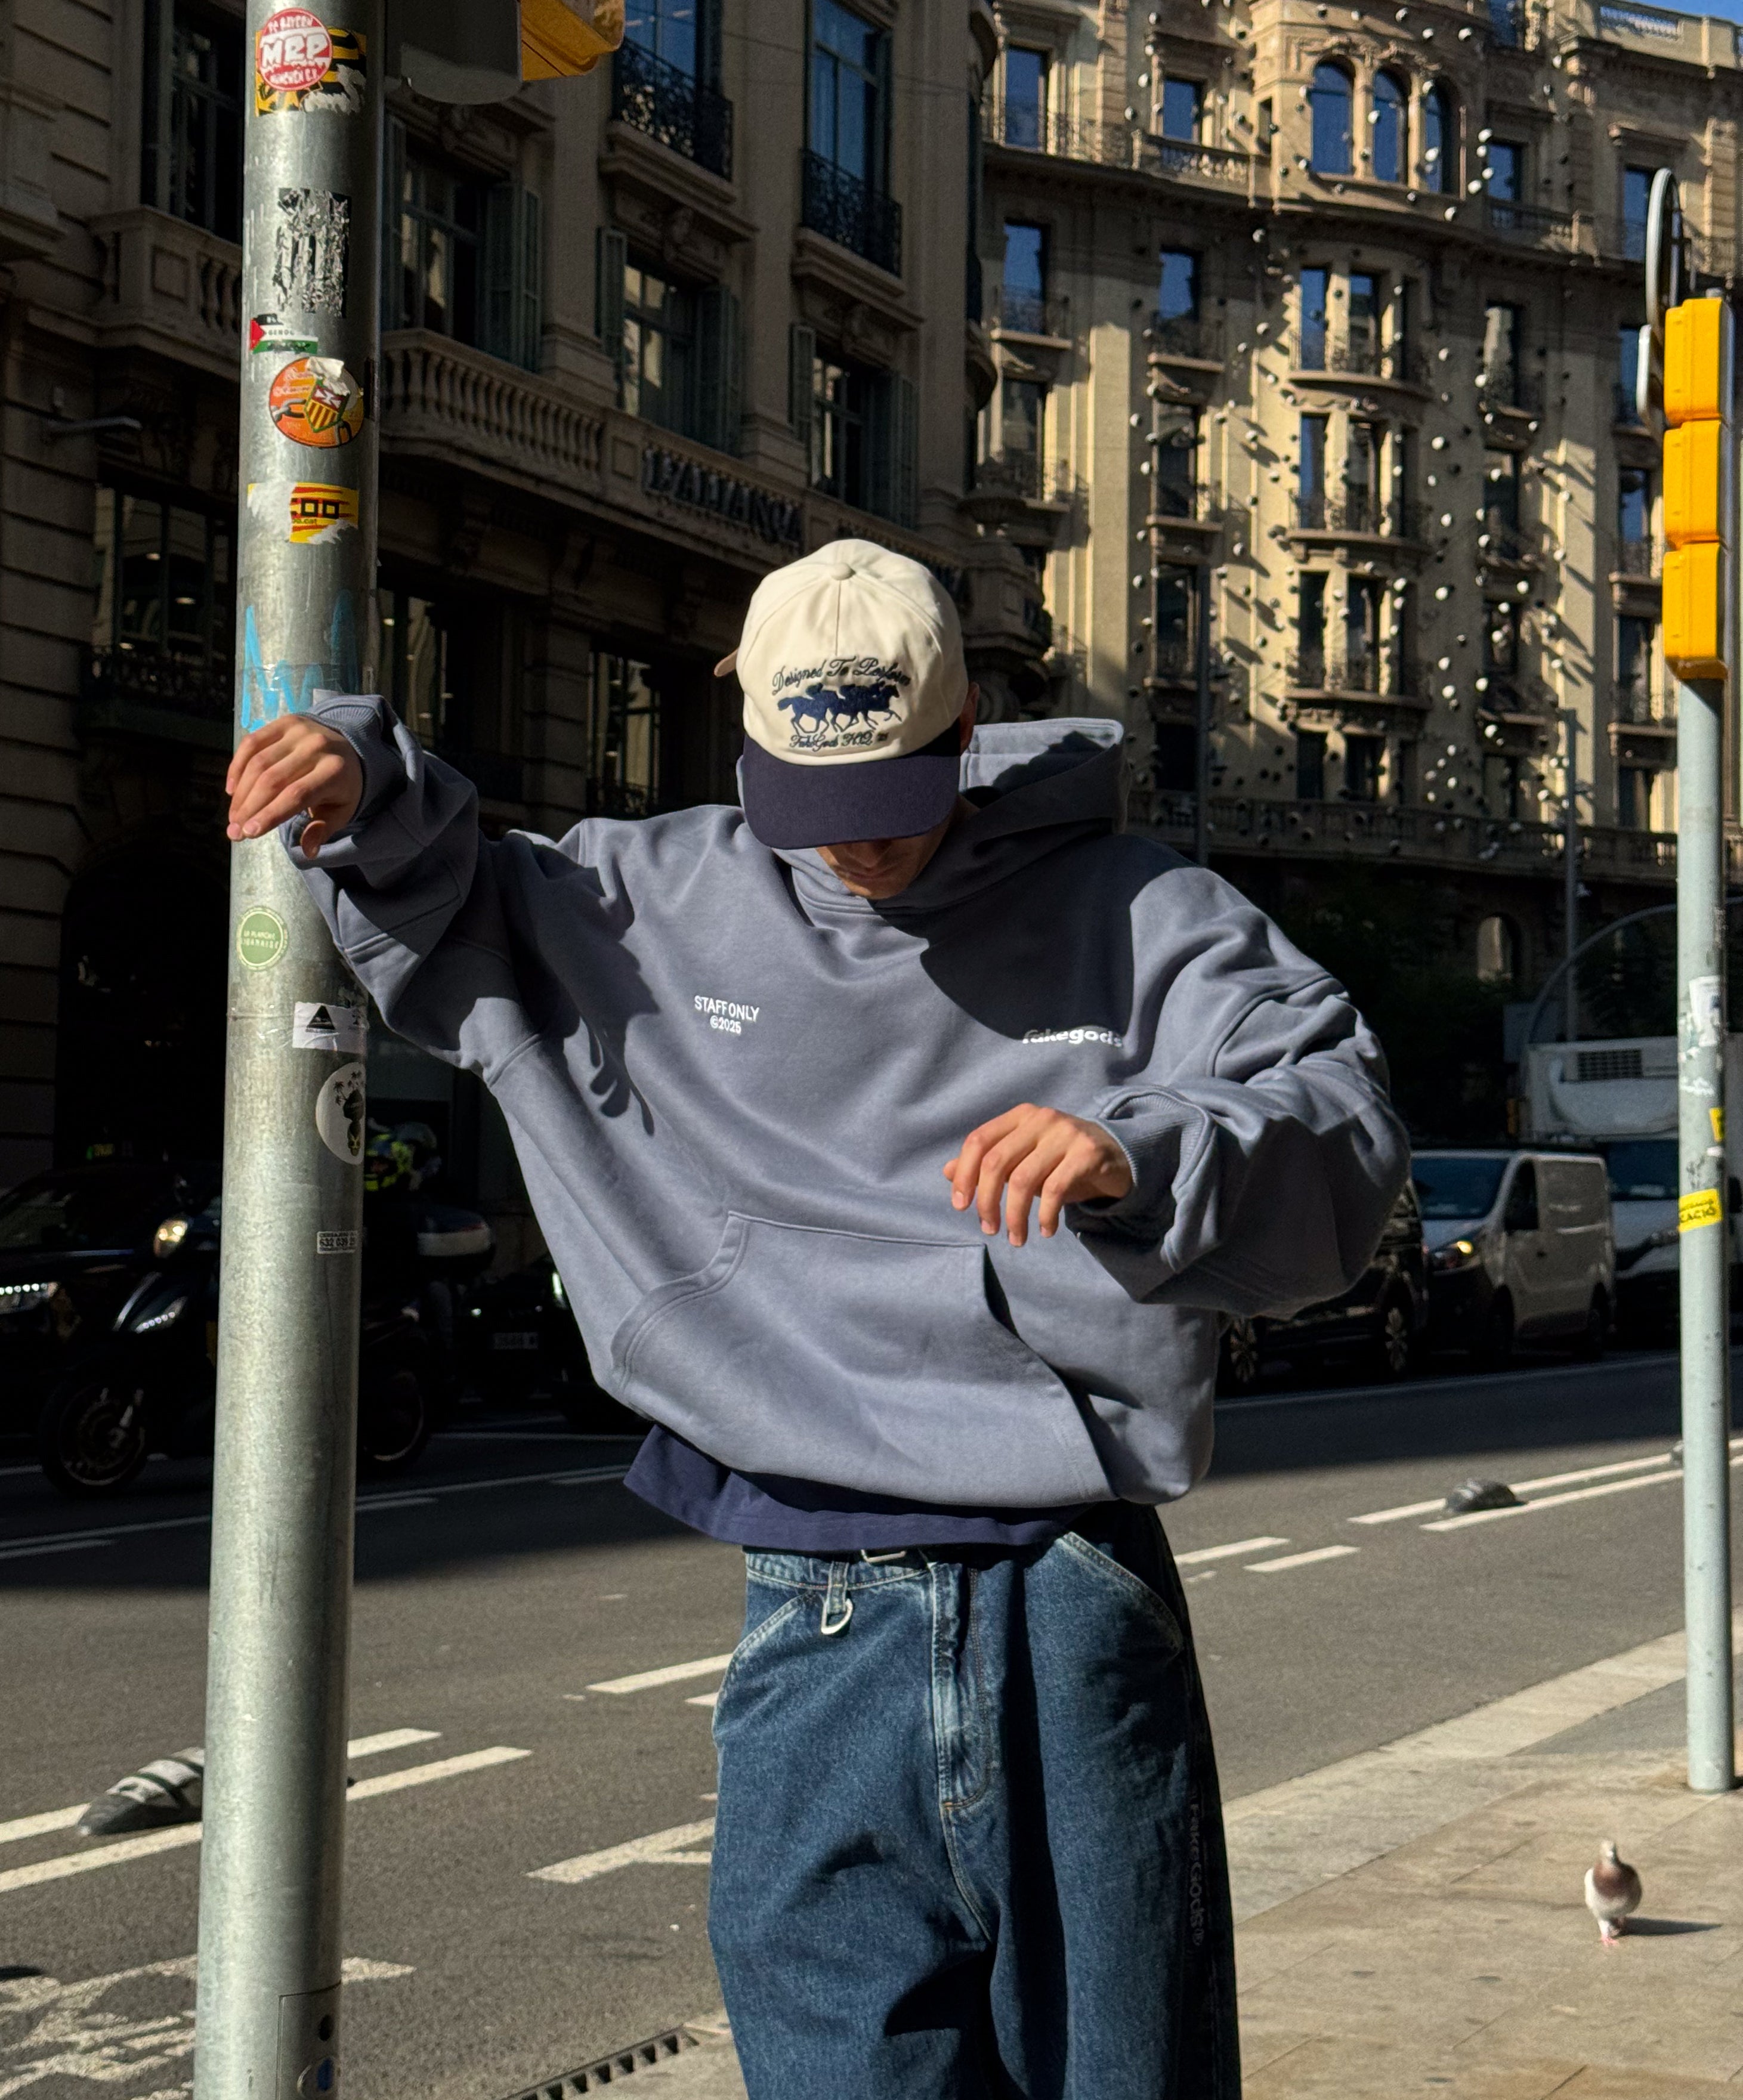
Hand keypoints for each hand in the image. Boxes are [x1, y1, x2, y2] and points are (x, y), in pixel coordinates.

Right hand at [226, 716, 363, 856]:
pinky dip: (237, 766)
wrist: (348, 746)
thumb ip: (324, 829)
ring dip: (241, 793)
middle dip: (249, 809)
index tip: (248, 833)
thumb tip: (308, 852)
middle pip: (273, 780)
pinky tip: (232, 790)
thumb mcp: (342, 810)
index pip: (296, 795)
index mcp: (335, 772)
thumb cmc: (341, 785)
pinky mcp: (284, 722)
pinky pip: (252, 743)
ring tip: (233, 817)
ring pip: (258, 763)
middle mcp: (316, 747)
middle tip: (234, 832)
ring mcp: (299, 732)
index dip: (270, 814)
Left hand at [945, 1104, 1134, 1247]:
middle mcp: (1040, 1119)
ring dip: (1015, 1216)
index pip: (978, 1141)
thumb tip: (947, 1172)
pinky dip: (1044, 1216)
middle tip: (989, 1229)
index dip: (964, 1175)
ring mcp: (1065, 1133)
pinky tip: (1044, 1230)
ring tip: (1016, 1238)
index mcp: (1019, 1116)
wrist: (1116, 1155)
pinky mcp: (1087, 1153)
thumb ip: (987, 1163)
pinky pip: (1055, 1189)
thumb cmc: (1061, 1159)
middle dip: (987, 1201)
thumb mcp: (1023, 1158)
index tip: (961, 1206)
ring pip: (1023, 1180)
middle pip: (996, 1162)